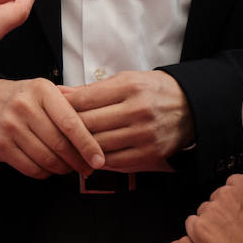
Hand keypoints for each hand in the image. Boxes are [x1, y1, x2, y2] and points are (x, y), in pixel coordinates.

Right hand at [0, 77, 105, 178]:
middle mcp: (24, 107)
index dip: (88, 144)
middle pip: (60, 144)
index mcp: (41, 91)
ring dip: (63, 169)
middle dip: (78, 161)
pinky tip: (50, 168)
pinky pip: (30, 168)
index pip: (70, 122)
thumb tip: (99, 127)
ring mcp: (10, 127)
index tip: (99, 158)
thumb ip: (69, 104)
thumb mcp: (43, 90)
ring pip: (46, 159)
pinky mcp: (0, 146)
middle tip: (88, 167)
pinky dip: (45, 173)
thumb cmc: (21, 97)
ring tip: (69, 167)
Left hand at [59, 70, 193, 171]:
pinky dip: (98, 161)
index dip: (64, 107)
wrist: (190, 107)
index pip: (85, 100)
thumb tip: (60, 93)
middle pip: (89, 124)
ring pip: (99, 146)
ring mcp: (144, 135)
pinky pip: (115, 162)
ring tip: (67, 147)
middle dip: (67, 129)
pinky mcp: (150, 154)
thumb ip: (92, 89)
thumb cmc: (152, 90)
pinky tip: (89, 157)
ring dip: (80, 148)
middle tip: (53, 132)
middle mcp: (138, 111)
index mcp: (129, 87)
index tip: (52, 111)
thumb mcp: (125, 80)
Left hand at [184, 174, 242, 242]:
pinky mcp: (199, 226)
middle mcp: (226, 193)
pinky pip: (191, 223)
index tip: (236, 210)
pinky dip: (198, 232)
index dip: (233, 201)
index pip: (231, 184)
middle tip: (232, 229)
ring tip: (225, 239)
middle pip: (216, 198)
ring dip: (210, 222)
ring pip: (204, 211)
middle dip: (221, 212)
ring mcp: (211, 209)